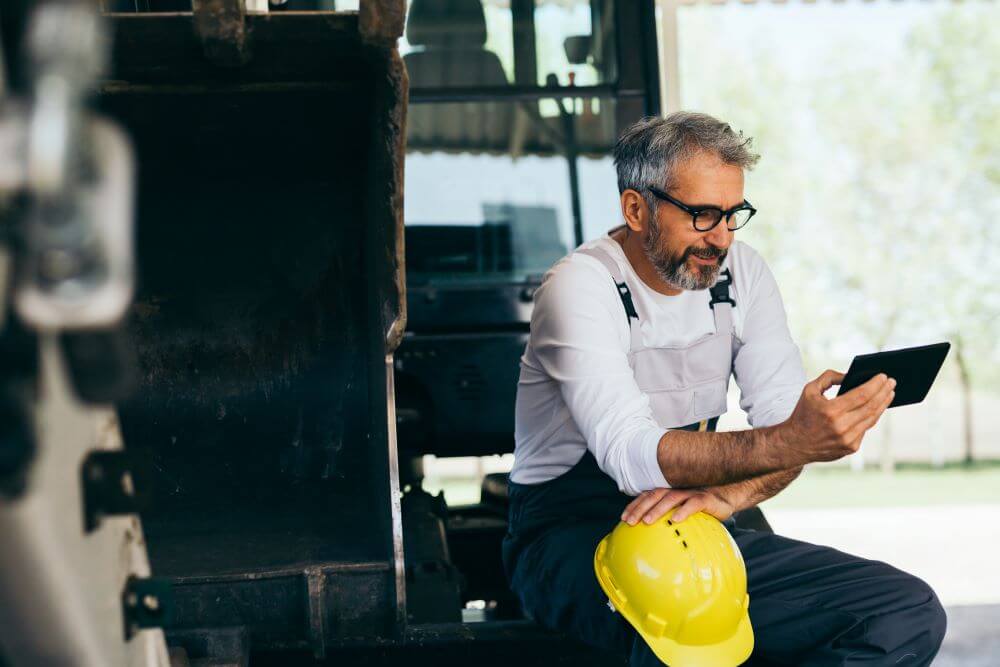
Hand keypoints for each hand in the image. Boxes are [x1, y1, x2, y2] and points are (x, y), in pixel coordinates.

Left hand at [621, 487, 736, 524]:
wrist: (727, 497)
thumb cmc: (702, 508)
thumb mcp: (683, 512)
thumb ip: (670, 519)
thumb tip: (655, 540)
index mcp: (669, 492)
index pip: (647, 496)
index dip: (635, 505)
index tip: (623, 518)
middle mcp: (677, 490)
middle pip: (654, 496)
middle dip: (640, 508)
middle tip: (629, 522)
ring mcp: (690, 493)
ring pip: (670, 498)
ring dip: (657, 509)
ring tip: (647, 521)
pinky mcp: (704, 499)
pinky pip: (692, 504)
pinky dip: (682, 511)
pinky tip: (674, 520)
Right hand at [778, 369, 895, 465]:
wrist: (795, 444)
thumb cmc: (802, 414)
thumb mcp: (809, 390)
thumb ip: (829, 377)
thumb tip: (850, 375)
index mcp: (831, 410)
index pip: (862, 395)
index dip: (875, 385)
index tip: (884, 376)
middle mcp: (841, 426)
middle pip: (871, 406)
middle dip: (884, 392)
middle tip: (892, 382)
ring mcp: (848, 439)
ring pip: (872, 418)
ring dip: (883, 404)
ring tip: (889, 393)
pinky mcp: (851, 448)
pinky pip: (866, 429)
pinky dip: (872, 417)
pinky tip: (877, 408)